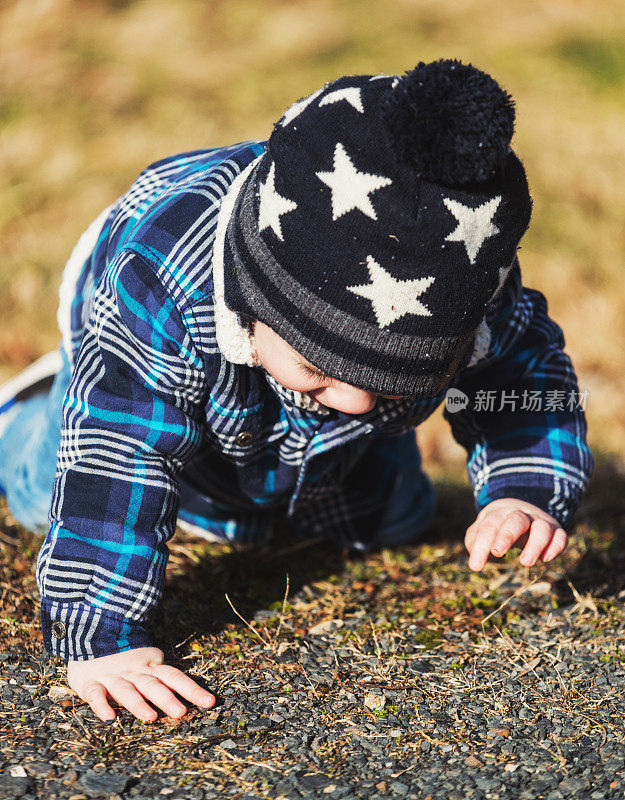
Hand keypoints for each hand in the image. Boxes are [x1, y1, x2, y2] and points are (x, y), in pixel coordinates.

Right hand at [67, 646, 215, 722]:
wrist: (90, 635)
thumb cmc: (124, 658)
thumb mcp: (146, 663)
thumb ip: (163, 678)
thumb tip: (190, 696)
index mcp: (151, 667)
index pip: (175, 677)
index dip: (192, 689)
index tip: (210, 702)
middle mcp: (134, 673)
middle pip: (153, 685)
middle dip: (167, 699)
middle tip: (181, 713)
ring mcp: (112, 677)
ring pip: (127, 690)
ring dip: (138, 704)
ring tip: (150, 718)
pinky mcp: (90, 683)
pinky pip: (95, 694)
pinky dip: (101, 705)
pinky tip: (109, 717)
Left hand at [464, 498, 567, 571]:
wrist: (523, 510)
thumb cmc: (498, 525)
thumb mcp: (483, 529)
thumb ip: (475, 540)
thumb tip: (476, 554)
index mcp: (499, 512)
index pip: (489, 526)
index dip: (481, 545)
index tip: (475, 566)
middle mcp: (521, 513)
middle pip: (516, 520)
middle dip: (506, 535)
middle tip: (497, 552)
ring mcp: (541, 521)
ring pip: (542, 527)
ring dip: (534, 544)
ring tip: (525, 562)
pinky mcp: (556, 530)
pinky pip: (560, 536)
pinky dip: (555, 546)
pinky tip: (546, 559)